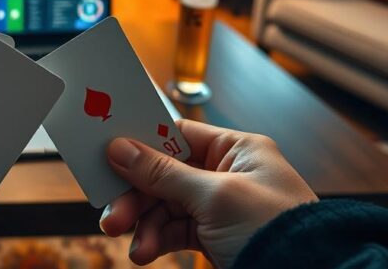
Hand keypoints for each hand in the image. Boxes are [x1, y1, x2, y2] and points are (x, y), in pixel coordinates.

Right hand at [99, 120, 316, 267]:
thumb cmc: (277, 231)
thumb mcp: (215, 198)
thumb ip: (164, 173)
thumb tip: (121, 148)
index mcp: (238, 150)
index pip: (177, 135)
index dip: (141, 145)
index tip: (109, 155)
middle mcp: (228, 173)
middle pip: (164, 174)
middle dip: (137, 196)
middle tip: (111, 214)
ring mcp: (221, 206)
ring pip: (165, 205)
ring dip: (144, 224)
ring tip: (134, 246)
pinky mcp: (216, 235)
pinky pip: (176, 230)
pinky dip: (158, 240)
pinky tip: (145, 252)